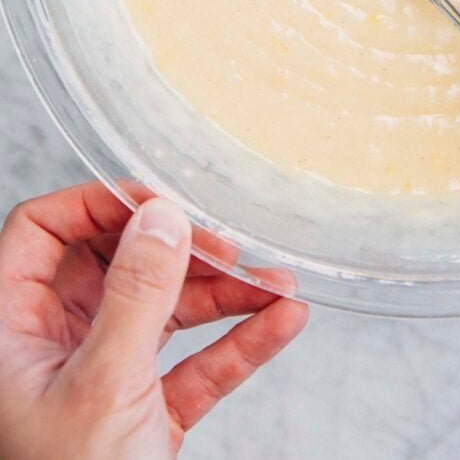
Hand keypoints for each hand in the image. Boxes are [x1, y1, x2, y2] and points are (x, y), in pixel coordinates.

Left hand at [0, 182, 307, 458]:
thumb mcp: (103, 386)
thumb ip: (134, 295)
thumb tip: (161, 215)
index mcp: (14, 328)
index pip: (45, 230)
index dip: (99, 204)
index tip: (161, 199)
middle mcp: (57, 343)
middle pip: (119, 263)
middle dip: (181, 250)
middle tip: (231, 246)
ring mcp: (104, 375)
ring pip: (165, 309)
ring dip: (225, 294)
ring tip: (280, 282)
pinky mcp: (145, 412)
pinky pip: (195, 361)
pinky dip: (239, 342)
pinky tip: (282, 322)